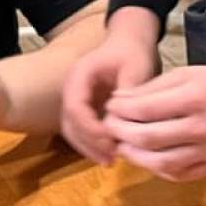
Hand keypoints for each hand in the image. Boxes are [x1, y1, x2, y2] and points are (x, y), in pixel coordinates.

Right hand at [59, 13, 159, 162]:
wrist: (128, 44)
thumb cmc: (132, 53)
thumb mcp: (136, 68)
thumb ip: (129, 93)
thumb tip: (120, 122)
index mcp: (79, 76)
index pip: (75, 107)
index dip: (90, 128)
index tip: (112, 141)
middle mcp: (71, 89)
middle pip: (69, 122)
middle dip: (89, 142)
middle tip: (111, 158)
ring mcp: (76, 100)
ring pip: (72, 130)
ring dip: (88, 147)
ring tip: (110, 161)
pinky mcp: (84, 109)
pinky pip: (81, 130)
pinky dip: (92, 144)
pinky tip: (110, 154)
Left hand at [103, 54, 205, 182]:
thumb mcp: (187, 73)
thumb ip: (152, 88)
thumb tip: (117, 100)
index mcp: (195, 98)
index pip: (145, 109)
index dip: (120, 109)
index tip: (109, 105)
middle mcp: (202, 128)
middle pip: (149, 138)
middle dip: (120, 132)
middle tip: (109, 126)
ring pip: (161, 163)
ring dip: (135, 156)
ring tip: (122, 145)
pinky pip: (179, 174)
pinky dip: (157, 168)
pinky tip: (146, 157)